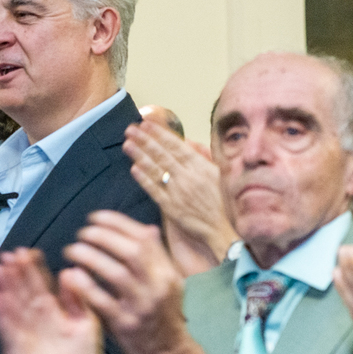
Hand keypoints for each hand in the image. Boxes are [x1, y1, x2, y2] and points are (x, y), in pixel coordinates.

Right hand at [0, 249, 100, 353]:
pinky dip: (0, 315)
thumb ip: (77, 300)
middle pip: (22, 292)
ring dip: (3, 289)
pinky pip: (7, 330)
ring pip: (12, 307)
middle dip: (15, 274)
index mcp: (51, 312)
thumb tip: (69, 272)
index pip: (39, 285)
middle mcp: (35, 320)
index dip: (33, 269)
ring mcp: (24, 334)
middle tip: (8, 254)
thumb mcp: (86, 324)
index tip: (28, 251)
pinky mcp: (16, 350)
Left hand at [60, 211, 217, 353]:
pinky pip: (102, 300)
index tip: (94, 217)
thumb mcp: (167, 282)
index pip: (144, 237)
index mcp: (167, 271)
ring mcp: (142, 306)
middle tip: (81, 233)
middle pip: (131, 251)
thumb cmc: (162, 313)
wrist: (169, 352)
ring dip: (89, 256)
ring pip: (115, 273)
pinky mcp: (126, 324)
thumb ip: (156, 257)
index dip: (117, 222)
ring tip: (71, 250)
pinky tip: (71, 275)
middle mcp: (158, 286)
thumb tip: (147, 228)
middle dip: (101, 236)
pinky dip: (85, 285)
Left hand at [124, 116, 234, 274]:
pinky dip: (144, 179)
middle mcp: (188, 177)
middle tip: (130, 129)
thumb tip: (189, 142)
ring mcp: (178, 192)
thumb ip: (203, 156)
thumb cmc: (224, 202)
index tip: (147, 123)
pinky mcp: (171, 208)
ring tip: (127, 144)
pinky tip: (134, 169)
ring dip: (140, 156)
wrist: (224, 230)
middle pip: (162, 154)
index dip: (160, 133)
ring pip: (155, 170)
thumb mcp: (220, 174)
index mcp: (201, 167)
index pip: (176, 146)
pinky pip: (154, 191)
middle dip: (145, 140)